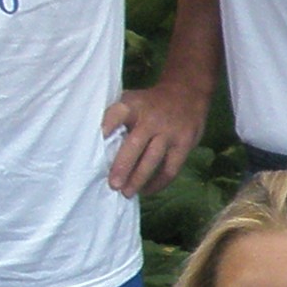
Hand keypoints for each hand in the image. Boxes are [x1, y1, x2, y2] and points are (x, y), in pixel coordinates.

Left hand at [103, 73, 208, 197]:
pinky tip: (147, 190)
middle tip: (113, 185)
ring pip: (152, 160)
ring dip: (138, 179)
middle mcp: (151, 119)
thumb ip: (118, 117)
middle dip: (123, 166)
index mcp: (134, 105)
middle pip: (135, 144)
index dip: (108, 124)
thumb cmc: (150, 103)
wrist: (186, 93)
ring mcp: (169, 133)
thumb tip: (99, 144)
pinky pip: (170, 168)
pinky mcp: (184, 144)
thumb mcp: (133, 100)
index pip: (118, 113)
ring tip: (127, 193)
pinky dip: (158, 183)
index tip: (99, 138)